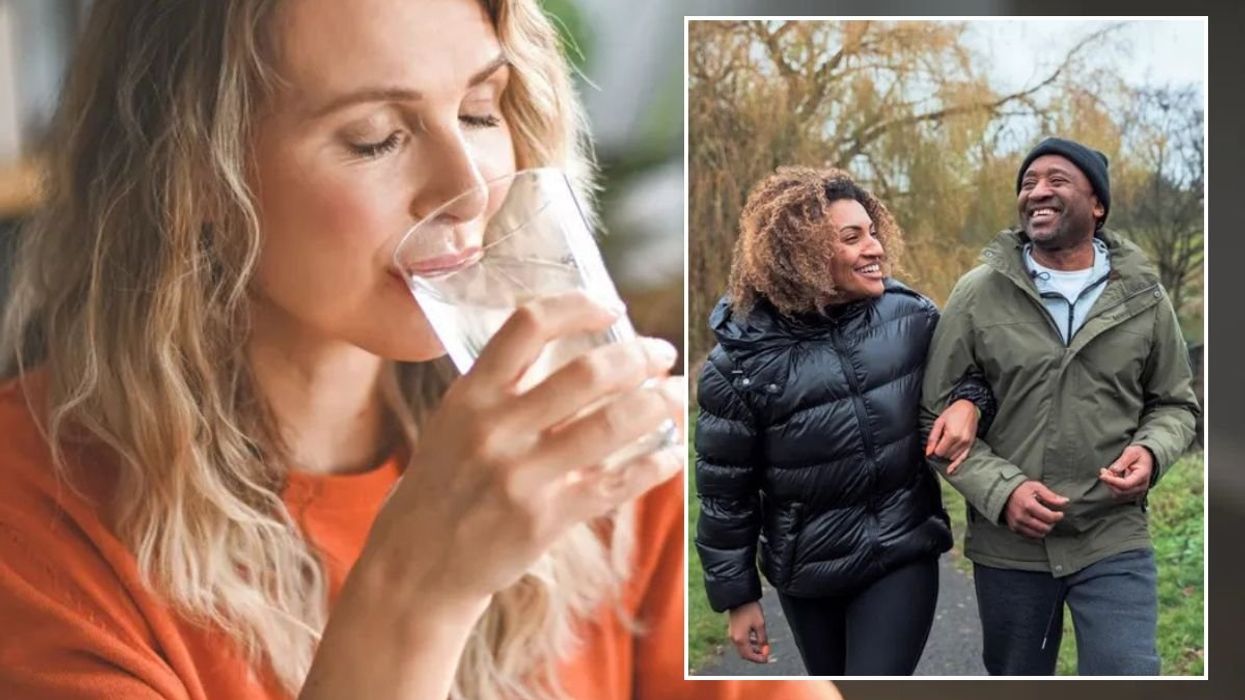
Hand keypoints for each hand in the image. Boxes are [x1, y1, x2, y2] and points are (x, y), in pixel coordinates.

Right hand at [361, 291, 685, 610]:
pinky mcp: (543, 520)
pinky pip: (615, 484)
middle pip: (587, 373)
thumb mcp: (456, 421)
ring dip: (658, 404)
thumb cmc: (447, 482)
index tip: (612, 306)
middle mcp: (495, 429)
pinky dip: (654, 464)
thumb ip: (507, 385)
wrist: (418, 562)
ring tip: (677, 395)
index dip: (578, 306)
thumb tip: (582, 350)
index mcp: (471, 394)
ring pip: (611, 425)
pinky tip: (672, 453)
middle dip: (638, 356)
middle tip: (662, 352)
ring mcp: (520, 476)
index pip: (528, 326)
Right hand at [728, 600, 769, 663]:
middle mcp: (734, 639)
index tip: (767, 659)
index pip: (749, 655)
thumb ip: (763, 639)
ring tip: (763, 648)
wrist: (739, 597)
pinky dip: (748, 644)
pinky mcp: (732, 630)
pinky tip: (756, 640)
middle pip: (744, 654)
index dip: (759, 659)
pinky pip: (740, 642)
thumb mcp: (760, 625)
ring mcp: (732, 634)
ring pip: (742, 649)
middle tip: (765, 656)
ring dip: (752, 650)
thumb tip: (765, 650)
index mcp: (740, 639)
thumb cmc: (750, 610)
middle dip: (755, 656)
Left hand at [926, 399, 978, 473]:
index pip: (939, 452)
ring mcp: (967, 444)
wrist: (969, 407)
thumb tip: (928, 452)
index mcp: (952, 435)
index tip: (933, 445)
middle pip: (945, 455)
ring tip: (947, 443)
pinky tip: (950, 471)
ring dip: (947, 454)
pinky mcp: (971, 445)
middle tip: (940, 441)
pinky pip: (963, 458)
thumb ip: (933, 438)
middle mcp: (961, 441)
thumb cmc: (953, 413)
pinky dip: (956, 465)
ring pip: (952, 457)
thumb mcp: (939, 422)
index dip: (934, 450)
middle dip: (940, 451)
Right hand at [1003, 481, 1068, 538]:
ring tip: (1045, 521)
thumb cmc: (1022, 489)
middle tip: (1052, 517)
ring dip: (1045, 529)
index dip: (1058, 516)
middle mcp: (1022, 516)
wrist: (1003, 494)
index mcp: (1028, 505)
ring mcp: (1017, 524)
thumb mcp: (1036, 487)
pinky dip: (1037, 532)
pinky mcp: (1014, 529)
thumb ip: (1051, 496)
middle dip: (1052, 523)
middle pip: (1045, 528)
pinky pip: (1031, 536)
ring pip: (1039, 534)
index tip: (1060, 513)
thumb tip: (1065, 501)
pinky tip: (1037, 524)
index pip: (1049, 517)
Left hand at [1098, 445, 1152, 500]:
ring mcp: (1137, 492)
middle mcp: (1141, 487)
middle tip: (1103, 470)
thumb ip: (1123, 461)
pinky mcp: (1132, 494)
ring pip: (1118, 494)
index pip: (1126, 484)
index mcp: (1142, 476)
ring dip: (1109, 484)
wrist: (1147, 459)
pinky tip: (1112, 477)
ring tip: (1108, 472)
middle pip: (1121, 491)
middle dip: (1109, 482)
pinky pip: (1119, 494)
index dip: (1112, 481)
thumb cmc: (1138, 454)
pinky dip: (1112, 486)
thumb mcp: (1131, 452)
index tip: (1102, 475)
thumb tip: (1114, 470)